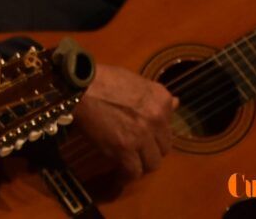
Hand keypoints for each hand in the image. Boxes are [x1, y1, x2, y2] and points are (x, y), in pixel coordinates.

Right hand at [72, 64, 177, 179]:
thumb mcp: (133, 81)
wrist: (80, 86)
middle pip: (164, 147)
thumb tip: (175, 103)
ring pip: (152, 163)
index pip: (168, 126)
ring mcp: (142, 135)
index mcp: (160, 99)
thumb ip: (154, 95)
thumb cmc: (102, 79)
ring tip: (129, 163)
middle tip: (137, 150)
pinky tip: (119, 174)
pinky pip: (133, 171)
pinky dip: (126, 176)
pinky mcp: (125, 149)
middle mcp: (157, 118)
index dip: (156, 133)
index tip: (146, 136)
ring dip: (141, 164)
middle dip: (151, 150)